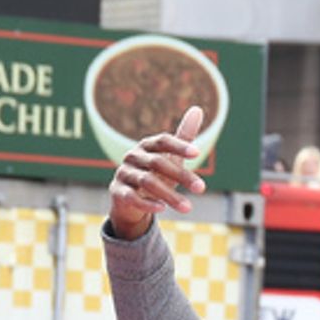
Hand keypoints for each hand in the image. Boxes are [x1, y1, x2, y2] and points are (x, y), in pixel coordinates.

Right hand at [108, 106, 206, 239]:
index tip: (197, 154)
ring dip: (169, 195)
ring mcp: (124, 173)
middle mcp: (133, 156)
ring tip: (188, 208)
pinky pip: (131, 197)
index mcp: (147, 146)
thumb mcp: (170, 156)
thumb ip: (183, 136)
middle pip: (158, 163)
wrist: (130, 199)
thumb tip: (198, 109)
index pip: (163, 141)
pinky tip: (162, 209)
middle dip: (181, 176)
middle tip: (202, 188)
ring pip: (147, 181)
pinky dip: (146, 203)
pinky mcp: (118, 191)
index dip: (179, 146)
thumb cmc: (155, 174)